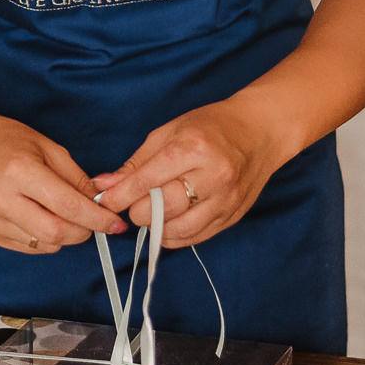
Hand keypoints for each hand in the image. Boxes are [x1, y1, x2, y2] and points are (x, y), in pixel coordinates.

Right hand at [0, 96, 126, 254]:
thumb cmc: (3, 139)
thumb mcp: (46, 146)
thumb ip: (75, 177)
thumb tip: (100, 203)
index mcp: (19, 171)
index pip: (68, 206)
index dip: (97, 218)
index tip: (115, 223)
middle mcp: (1, 199)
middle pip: (56, 233)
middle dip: (84, 231)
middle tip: (93, 220)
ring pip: (44, 245)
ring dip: (65, 236)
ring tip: (65, 214)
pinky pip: (28, 247)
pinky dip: (45, 239)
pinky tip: (45, 218)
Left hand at [92, 100, 281, 248]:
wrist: (260, 132)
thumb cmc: (211, 126)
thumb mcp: (169, 133)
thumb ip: (135, 164)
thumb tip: (104, 187)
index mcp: (193, 148)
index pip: (146, 182)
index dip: (119, 196)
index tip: (104, 201)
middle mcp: (212, 176)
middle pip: (161, 210)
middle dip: (137, 210)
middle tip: (134, 202)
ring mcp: (226, 200)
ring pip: (177, 230)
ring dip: (155, 226)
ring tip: (152, 211)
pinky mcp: (233, 216)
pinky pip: (195, 238)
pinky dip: (174, 236)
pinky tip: (168, 223)